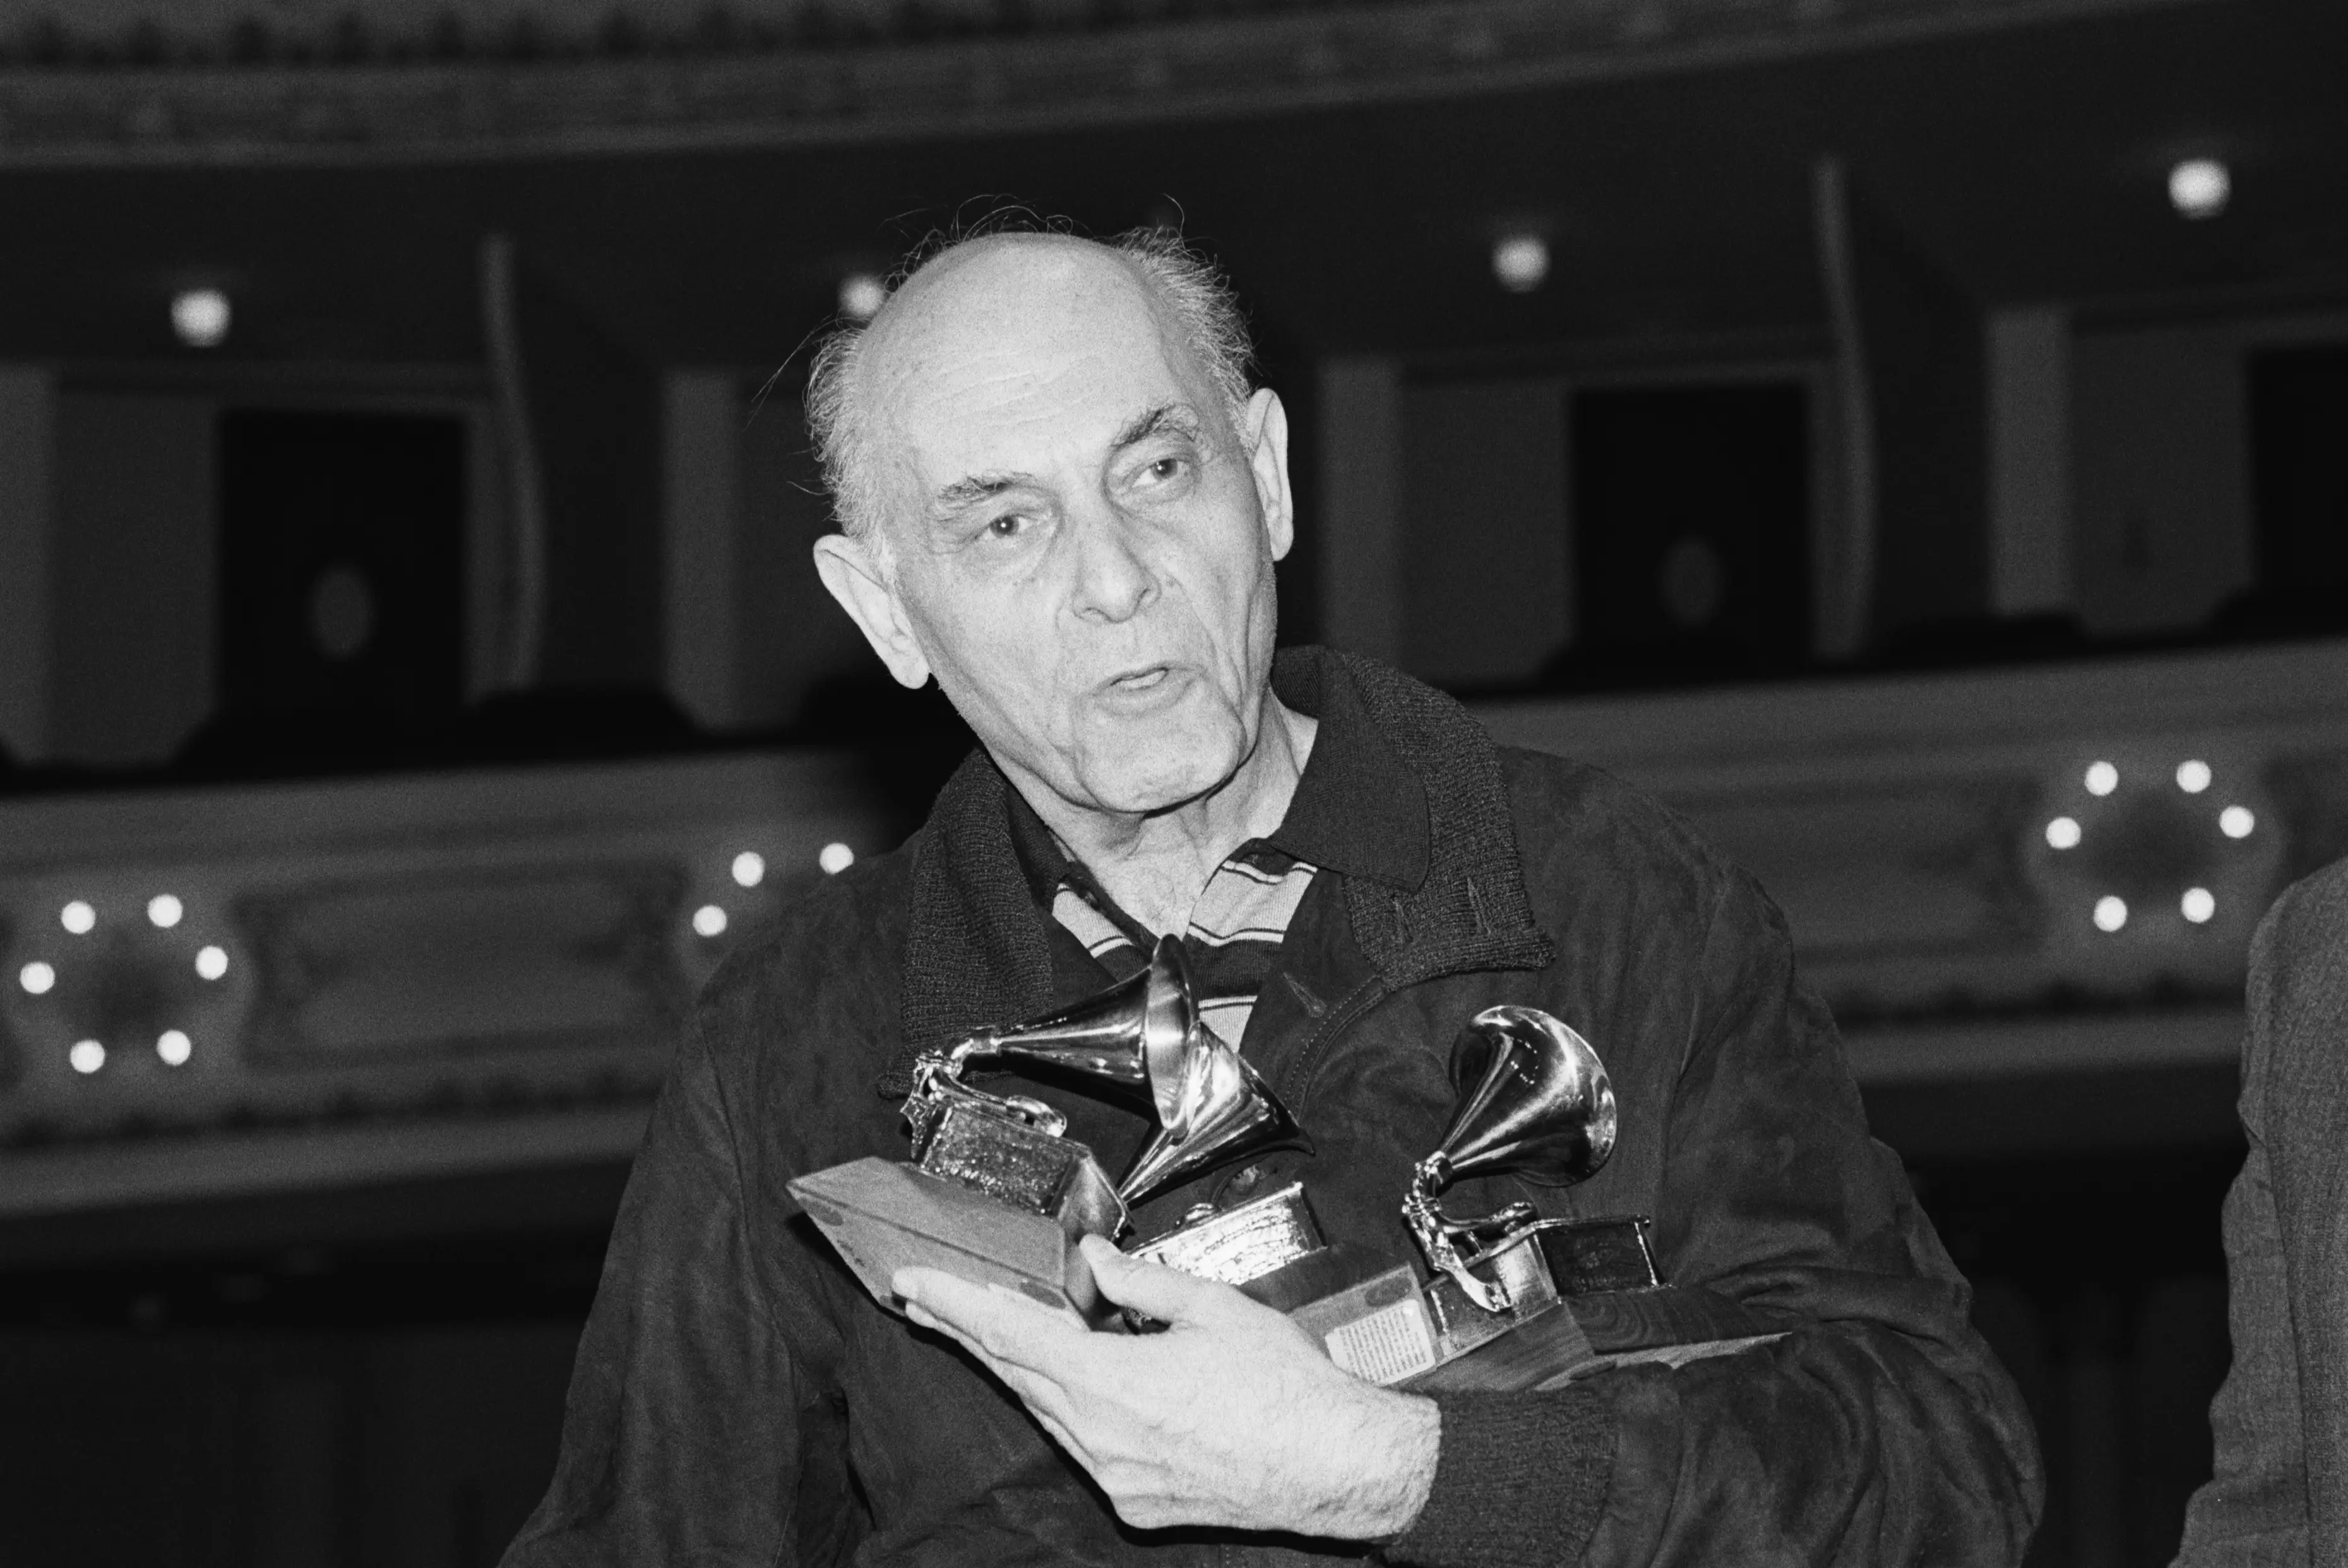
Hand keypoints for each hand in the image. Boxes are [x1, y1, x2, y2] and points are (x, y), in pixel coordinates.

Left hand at [893, 1235, 1439, 1538]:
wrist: (1337, 1466)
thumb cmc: (1287, 1390)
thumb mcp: (1214, 1309)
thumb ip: (1141, 1283)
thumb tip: (1096, 1262)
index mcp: (1115, 1383)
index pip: (1011, 1335)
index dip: (954, 1305)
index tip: (911, 1285)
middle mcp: (1102, 1438)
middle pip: (1017, 1373)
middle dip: (971, 1331)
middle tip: (929, 1299)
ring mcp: (1117, 1477)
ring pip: (1049, 1410)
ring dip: (1022, 1367)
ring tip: (996, 1328)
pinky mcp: (1136, 1501)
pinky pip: (1085, 1445)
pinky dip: (1073, 1406)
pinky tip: (1080, 1380)